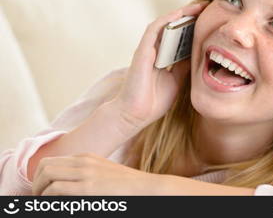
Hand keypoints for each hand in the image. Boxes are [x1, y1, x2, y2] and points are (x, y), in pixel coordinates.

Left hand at [31, 153, 162, 195]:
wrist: (146, 187)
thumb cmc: (126, 186)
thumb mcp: (102, 174)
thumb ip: (84, 176)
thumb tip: (65, 187)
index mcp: (85, 158)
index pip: (50, 162)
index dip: (39, 179)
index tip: (41, 193)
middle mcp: (82, 162)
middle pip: (44, 166)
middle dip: (36, 184)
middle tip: (39, 199)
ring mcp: (85, 173)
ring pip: (46, 176)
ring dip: (40, 192)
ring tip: (46, 204)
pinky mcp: (88, 188)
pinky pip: (55, 190)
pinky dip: (49, 199)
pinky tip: (56, 206)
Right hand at [109, 2, 208, 129]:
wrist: (136, 115)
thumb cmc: (154, 100)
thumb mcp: (177, 80)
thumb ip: (184, 65)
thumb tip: (199, 53)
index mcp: (164, 57)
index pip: (179, 35)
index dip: (193, 25)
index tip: (209, 18)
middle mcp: (155, 50)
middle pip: (174, 26)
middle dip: (190, 15)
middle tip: (206, 6)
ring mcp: (148, 49)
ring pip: (165, 24)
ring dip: (181, 13)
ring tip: (197, 6)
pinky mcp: (142, 50)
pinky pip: (154, 30)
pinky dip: (167, 20)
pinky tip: (180, 14)